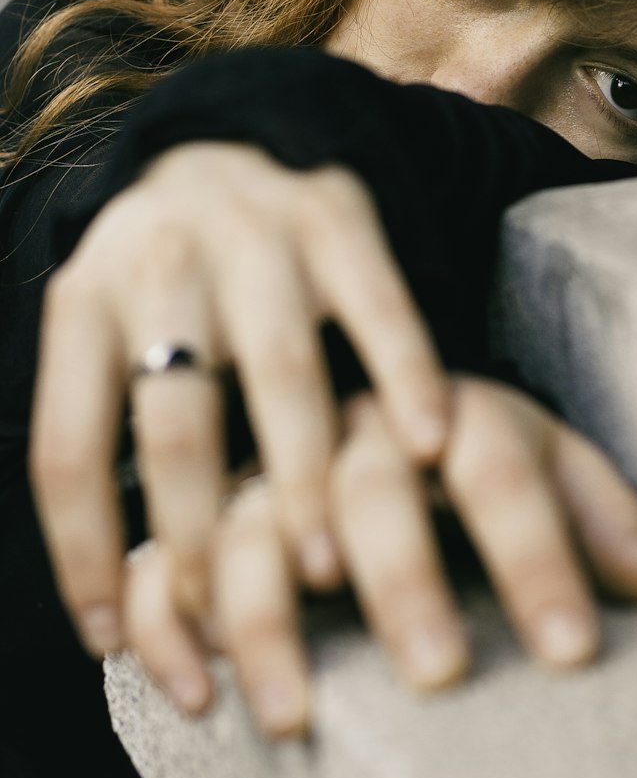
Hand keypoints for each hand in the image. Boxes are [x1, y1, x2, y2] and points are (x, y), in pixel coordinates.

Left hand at [29, 142, 450, 653]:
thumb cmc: (171, 280)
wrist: (237, 133)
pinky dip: (404, 374)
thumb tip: (118, 602)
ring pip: (278, 370)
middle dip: (202, 530)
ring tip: (325, 570)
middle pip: (176, 421)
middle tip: (237, 624)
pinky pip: (378, 304)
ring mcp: (254, 234)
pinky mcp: (339, 213)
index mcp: (83, 304)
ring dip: (301, 474)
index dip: (84, 556)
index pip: (69, 448)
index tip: (115, 644)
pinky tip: (427, 445)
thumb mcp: (108, 330)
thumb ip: (113, 432)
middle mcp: (161, 263)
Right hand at [120, 377, 636, 737]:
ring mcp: (269, 469)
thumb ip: (597, 511)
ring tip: (296, 718)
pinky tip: (197, 699)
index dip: (538, 556)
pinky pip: (165, 566)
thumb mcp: (542, 460)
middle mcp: (354, 430)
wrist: (346, 393)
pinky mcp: (202, 513)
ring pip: (252, 532)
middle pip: (372, 490)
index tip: (573, 653)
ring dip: (267, 622)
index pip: (499, 468)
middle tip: (441, 675)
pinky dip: (170, 630)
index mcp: (449, 411)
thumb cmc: (466, 453)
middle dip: (405, 581)